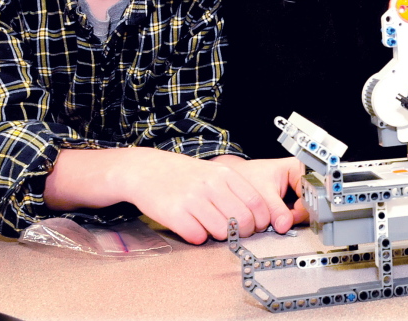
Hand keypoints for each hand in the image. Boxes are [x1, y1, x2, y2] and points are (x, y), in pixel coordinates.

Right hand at [123, 152, 301, 244]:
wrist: (146, 169)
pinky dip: (198, 238)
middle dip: (242, 233)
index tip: (255, 226)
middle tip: (234, 233)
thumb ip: (235, 191)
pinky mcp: (174, 213)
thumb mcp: (214, 172)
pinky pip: (197, 236)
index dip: (260, 220)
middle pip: (243, 221)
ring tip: (210, 228)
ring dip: (219, 237)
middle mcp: (211, 185)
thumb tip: (258, 218)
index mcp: (225, 174)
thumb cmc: (185, 175)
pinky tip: (193, 228)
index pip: (256, 203)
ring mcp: (192, 199)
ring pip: (222, 232)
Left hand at [213, 155, 308, 229]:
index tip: (291, 217)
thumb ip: (275, 209)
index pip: (308, 191)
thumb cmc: (247, 177)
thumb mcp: (262, 193)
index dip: (302, 206)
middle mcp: (299, 181)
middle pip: (307, 203)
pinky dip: (284, 221)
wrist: (234, 180)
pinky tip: (275, 219)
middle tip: (280, 220)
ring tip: (275, 218)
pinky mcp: (288, 204)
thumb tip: (285, 225)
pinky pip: (293, 216)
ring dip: (288, 219)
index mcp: (298, 169)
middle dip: (293, 215)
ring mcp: (294, 193)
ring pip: (300, 212)